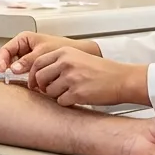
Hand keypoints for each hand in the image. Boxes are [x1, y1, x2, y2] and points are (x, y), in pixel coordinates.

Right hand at [0, 31, 99, 72]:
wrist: (78, 53)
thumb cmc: (62, 47)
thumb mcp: (42, 52)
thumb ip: (27, 60)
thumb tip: (13, 68)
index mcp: (24, 39)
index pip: (6, 49)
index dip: (1, 60)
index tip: (3, 70)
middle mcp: (24, 48)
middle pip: (9, 59)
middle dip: (9, 69)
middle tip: (9, 78)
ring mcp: (28, 58)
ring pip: (16, 67)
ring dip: (17, 75)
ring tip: (20, 80)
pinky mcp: (34, 67)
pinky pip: (25, 72)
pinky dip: (25, 77)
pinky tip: (28, 82)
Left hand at [28, 47, 144, 106]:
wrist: (121, 79)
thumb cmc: (102, 70)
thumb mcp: (78, 58)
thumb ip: (58, 63)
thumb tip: (37, 76)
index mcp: (64, 52)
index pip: (37, 63)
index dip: (32, 75)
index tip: (33, 83)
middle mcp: (66, 63)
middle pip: (39, 78)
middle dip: (42, 87)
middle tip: (50, 91)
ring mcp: (71, 78)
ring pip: (49, 92)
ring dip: (56, 95)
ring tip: (70, 92)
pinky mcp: (77, 93)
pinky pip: (61, 101)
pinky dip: (67, 102)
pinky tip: (77, 97)